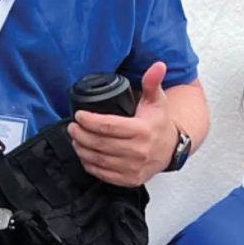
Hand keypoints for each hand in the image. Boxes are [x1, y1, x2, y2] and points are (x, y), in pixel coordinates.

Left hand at [69, 62, 175, 186]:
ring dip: (82, 149)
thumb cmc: (159, 123)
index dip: (89, 121)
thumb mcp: (157, 100)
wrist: (171, 149)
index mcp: (143, 131)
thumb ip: (153, 82)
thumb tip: (158, 65)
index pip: (108, 126)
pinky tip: (85, 154)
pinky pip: (103, 174)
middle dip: (81, 134)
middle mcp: (139, 152)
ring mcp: (134, 168)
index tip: (79, 115)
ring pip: (99, 159)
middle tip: (72, 126)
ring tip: (75, 138)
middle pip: (100, 143)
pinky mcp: (129, 180)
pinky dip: (89, 164)